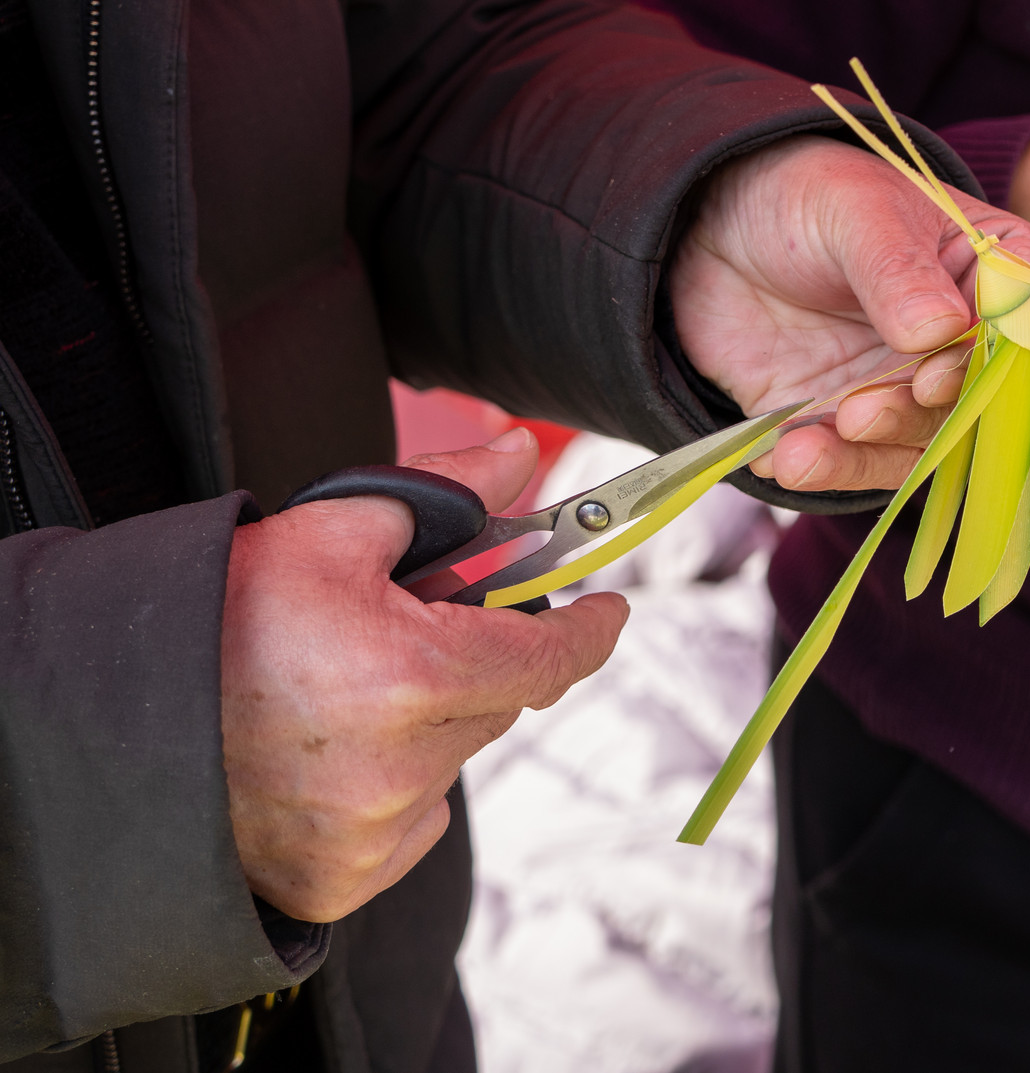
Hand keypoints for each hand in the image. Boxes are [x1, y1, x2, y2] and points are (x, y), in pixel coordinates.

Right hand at [220, 429, 627, 922]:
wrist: (111, 715)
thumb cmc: (215, 618)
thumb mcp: (328, 530)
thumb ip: (444, 493)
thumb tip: (519, 461)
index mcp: (413, 679)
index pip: (549, 658)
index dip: (588, 629)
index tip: (607, 609)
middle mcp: (402, 770)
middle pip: (498, 699)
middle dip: (474, 655)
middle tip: (411, 625)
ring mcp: (372, 835)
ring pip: (453, 758)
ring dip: (427, 719)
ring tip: (342, 688)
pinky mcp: (342, 880)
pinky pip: (412, 821)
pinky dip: (392, 785)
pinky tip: (327, 750)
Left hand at [672, 135, 1029, 492]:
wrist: (717, 229)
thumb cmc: (809, 197)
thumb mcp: (854, 211)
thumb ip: (895, 269)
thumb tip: (939, 330)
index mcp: (990, 270)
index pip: (1027, 317)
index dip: (997, 356)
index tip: (939, 370)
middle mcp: (962, 343)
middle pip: (976, 400)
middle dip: (921, 417)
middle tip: (861, 410)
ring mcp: (907, 389)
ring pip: (917, 446)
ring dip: (867, 455)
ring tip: (806, 446)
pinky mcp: (850, 425)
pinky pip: (853, 464)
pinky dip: (822, 470)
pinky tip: (782, 456)